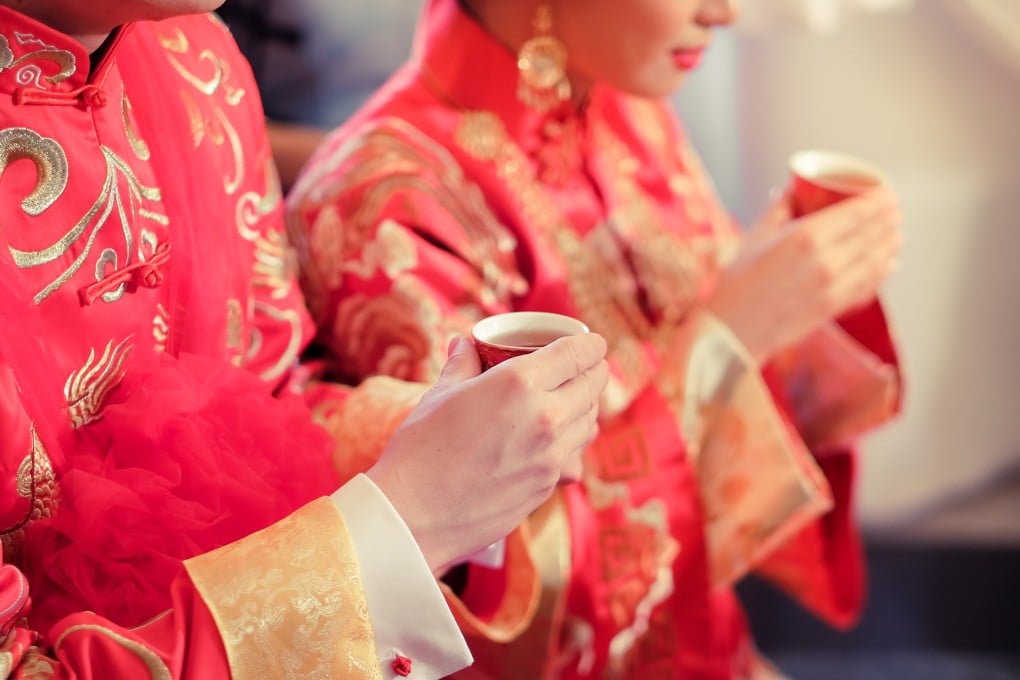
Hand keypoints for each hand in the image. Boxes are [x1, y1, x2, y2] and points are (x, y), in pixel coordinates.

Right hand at [366, 333, 608, 571]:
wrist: (413, 515)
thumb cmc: (419, 449)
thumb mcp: (440, 394)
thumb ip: (462, 364)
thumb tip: (464, 343)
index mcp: (519, 384)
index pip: (578, 354)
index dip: (591, 345)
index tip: (593, 344)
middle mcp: (545, 417)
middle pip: (593, 385)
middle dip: (593, 371)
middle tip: (586, 367)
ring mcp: (551, 456)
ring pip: (590, 422)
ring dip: (586, 407)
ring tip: (571, 400)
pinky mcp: (548, 486)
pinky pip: (574, 457)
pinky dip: (572, 444)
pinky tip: (554, 441)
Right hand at [704, 186, 902, 363]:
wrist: (732, 330)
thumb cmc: (737, 282)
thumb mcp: (755, 237)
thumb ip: (779, 210)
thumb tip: (793, 190)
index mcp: (806, 237)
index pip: (857, 213)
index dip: (879, 200)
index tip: (887, 193)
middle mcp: (826, 261)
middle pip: (872, 234)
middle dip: (888, 220)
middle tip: (894, 210)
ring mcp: (833, 287)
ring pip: (876, 261)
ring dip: (891, 244)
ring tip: (897, 234)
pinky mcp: (834, 308)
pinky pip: (867, 286)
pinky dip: (881, 273)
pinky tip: (887, 264)